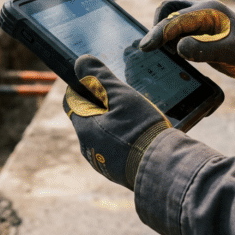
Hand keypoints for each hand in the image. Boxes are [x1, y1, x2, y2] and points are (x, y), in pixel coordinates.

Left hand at [63, 55, 171, 189]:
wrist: (163, 168)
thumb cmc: (140, 129)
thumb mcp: (121, 96)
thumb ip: (99, 78)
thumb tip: (80, 62)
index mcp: (84, 128)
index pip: (71, 100)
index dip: (83, 87)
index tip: (100, 81)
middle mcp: (87, 147)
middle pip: (88, 117)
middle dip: (101, 105)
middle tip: (122, 96)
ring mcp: (101, 162)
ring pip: (102, 133)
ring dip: (113, 122)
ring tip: (136, 114)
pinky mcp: (116, 171)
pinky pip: (114, 149)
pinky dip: (123, 138)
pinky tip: (140, 133)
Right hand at [138, 0, 234, 82]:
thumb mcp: (231, 53)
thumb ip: (204, 49)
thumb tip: (178, 47)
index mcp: (209, 11)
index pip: (177, 18)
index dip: (160, 32)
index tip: (146, 47)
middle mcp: (201, 11)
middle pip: (168, 10)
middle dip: (158, 28)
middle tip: (150, 49)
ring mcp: (199, 20)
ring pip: (170, 17)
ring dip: (162, 32)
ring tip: (165, 52)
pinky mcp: (197, 31)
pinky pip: (176, 29)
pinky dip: (168, 38)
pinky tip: (170, 53)